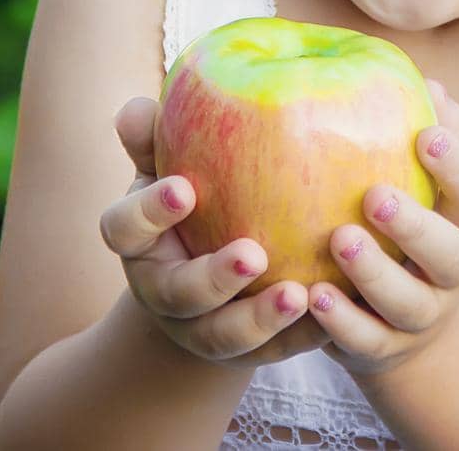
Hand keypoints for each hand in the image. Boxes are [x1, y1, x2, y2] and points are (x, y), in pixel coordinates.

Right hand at [99, 96, 331, 368]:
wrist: (209, 282)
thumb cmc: (193, 201)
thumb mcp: (168, 168)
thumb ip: (154, 140)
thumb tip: (135, 108)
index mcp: (139, 243)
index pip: (125, 229)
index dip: (149, 212)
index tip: (184, 188)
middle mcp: (163, 293)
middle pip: (180, 294)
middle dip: (214, 278)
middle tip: (253, 254)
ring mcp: (202, 329)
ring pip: (223, 335)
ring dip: (260, 319)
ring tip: (299, 294)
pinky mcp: (247, 351)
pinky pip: (273, 351)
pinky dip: (300, 336)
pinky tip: (332, 309)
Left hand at [305, 79, 458, 377]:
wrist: (405, 323)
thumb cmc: (410, 227)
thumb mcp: (426, 186)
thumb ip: (431, 134)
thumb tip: (430, 83)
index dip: (458, 167)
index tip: (425, 134)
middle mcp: (452, 271)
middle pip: (449, 255)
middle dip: (415, 226)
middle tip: (374, 196)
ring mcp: (420, 315)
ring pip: (406, 303)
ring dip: (373, 273)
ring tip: (338, 240)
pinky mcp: (384, 349)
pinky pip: (366, 340)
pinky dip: (342, 321)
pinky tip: (313, 295)